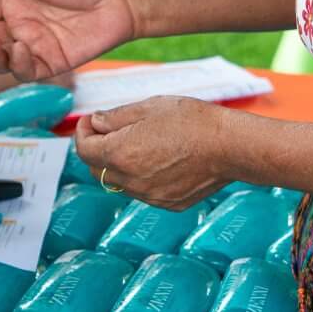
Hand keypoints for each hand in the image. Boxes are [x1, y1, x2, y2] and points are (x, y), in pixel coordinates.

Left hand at [73, 98, 228, 209]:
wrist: (229, 147)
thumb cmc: (192, 121)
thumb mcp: (149, 107)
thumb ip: (115, 117)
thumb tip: (95, 123)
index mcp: (121, 153)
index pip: (84, 150)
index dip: (82, 132)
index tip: (89, 121)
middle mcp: (131, 180)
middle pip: (97, 169)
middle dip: (98, 149)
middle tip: (110, 130)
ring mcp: (149, 196)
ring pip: (120, 182)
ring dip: (120, 164)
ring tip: (141, 143)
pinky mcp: (167, 204)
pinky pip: (144, 191)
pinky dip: (142, 176)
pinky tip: (161, 158)